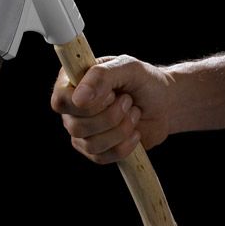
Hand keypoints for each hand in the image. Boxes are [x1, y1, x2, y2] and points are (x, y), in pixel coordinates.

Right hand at [51, 56, 173, 163]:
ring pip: (91, 145)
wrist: (164, 104)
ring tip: (134, 113)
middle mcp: (73, 110)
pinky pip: (103, 158)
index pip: (60, 101)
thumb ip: (102, 76)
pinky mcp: (97, 152)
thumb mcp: (127, 68)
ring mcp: (83, 133)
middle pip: (76, 127)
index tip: (110, 95)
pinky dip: (125, 145)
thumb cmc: (144, 82)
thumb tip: (78, 99)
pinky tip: (134, 132)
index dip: (86, 104)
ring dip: (121, 129)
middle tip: (128, 100)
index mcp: (73, 83)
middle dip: (111, 116)